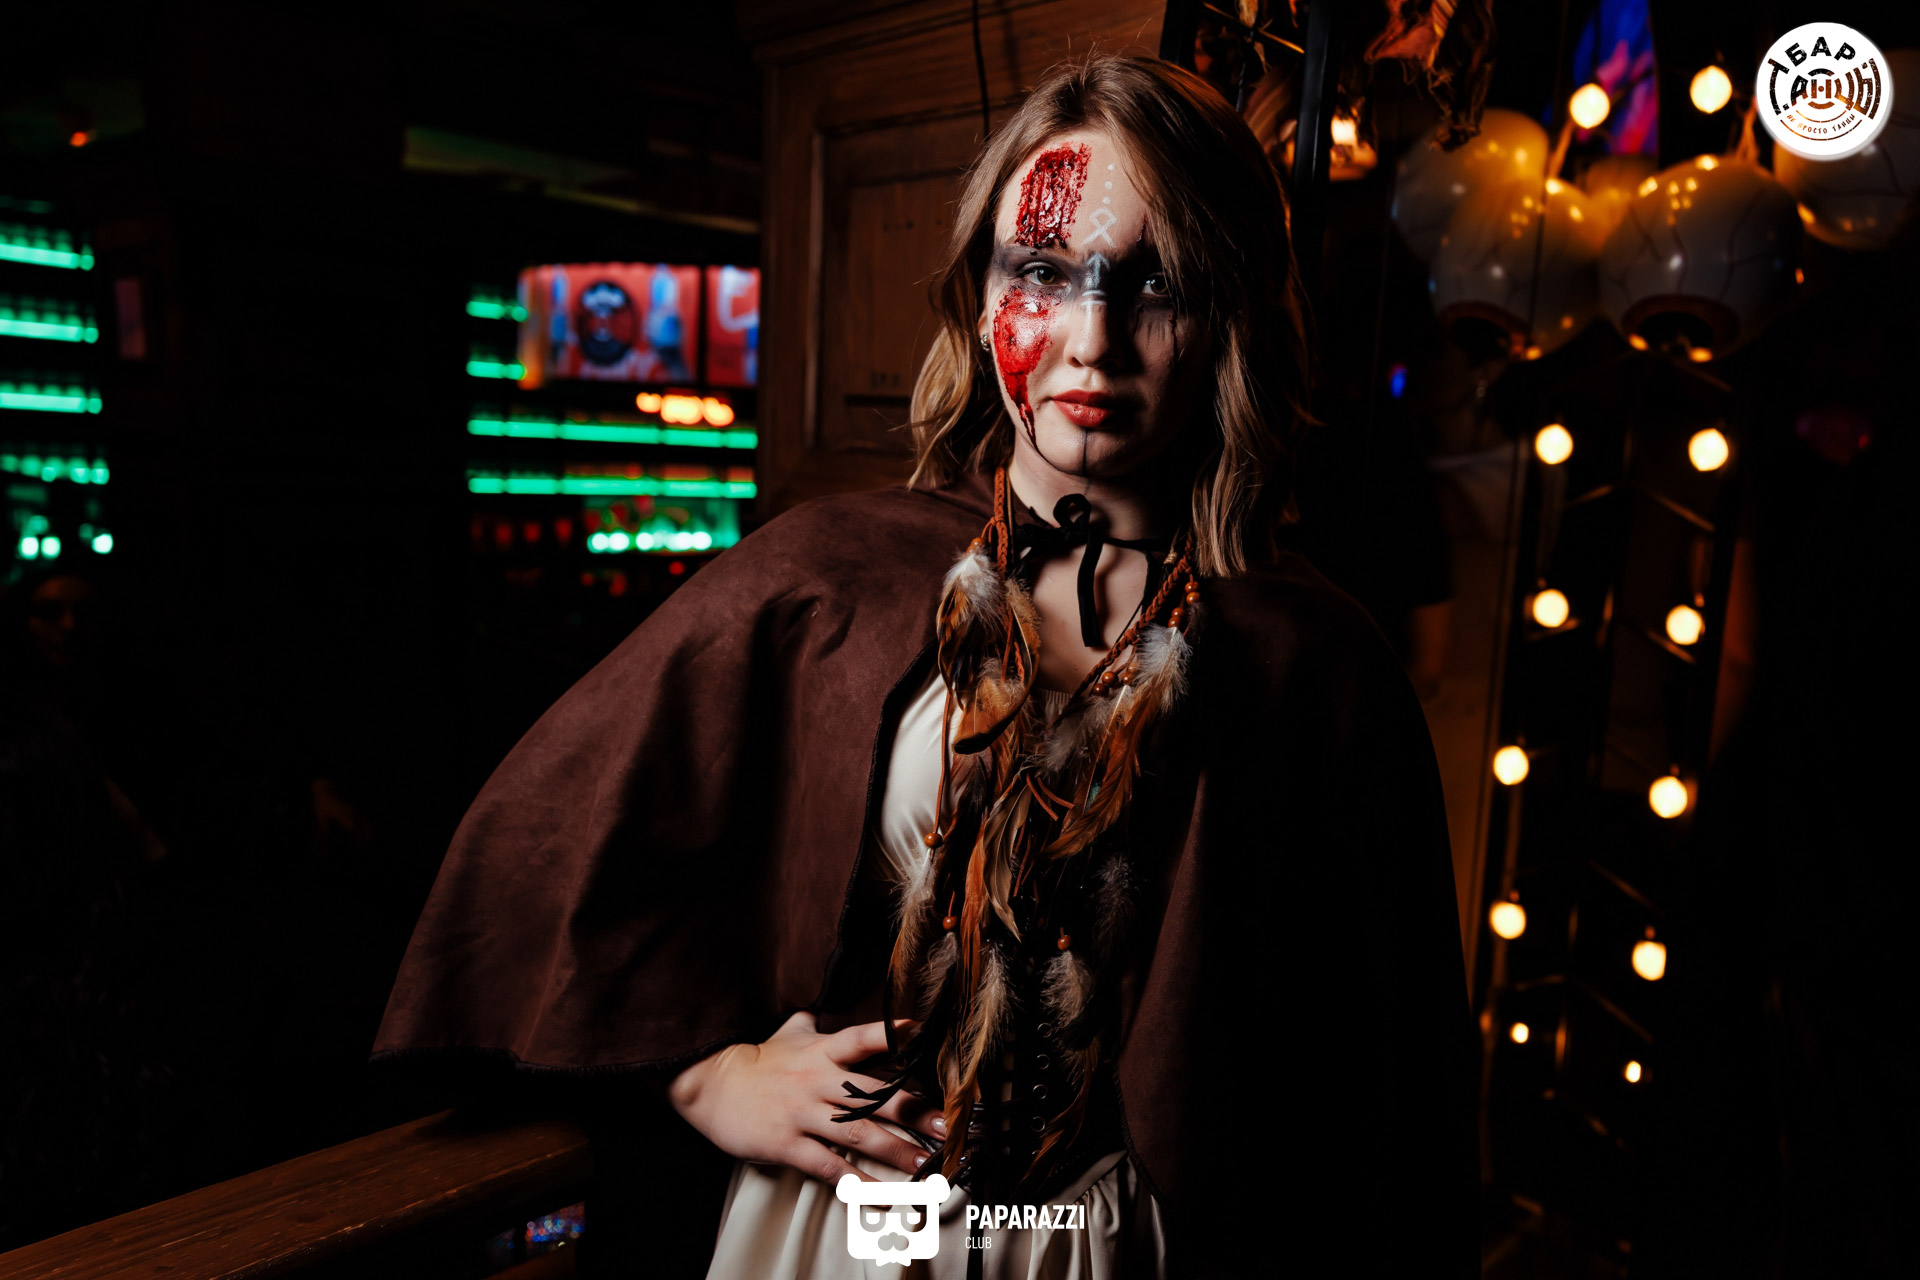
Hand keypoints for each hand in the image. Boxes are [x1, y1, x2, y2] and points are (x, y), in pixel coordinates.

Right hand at [666, 1011, 945, 1182]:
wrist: (710, 1085)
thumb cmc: (755, 1061)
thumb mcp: (786, 1035)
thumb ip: (809, 1024)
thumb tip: (816, 1010)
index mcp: (822, 1052)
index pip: (862, 1038)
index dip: (892, 1033)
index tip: (922, 1032)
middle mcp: (818, 1080)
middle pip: (874, 1095)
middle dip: (914, 1112)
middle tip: (946, 1125)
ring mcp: (803, 1113)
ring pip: (858, 1132)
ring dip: (895, 1150)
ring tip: (924, 1166)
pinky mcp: (787, 1143)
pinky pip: (827, 1165)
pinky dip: (854, 1180)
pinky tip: (877, 1193)